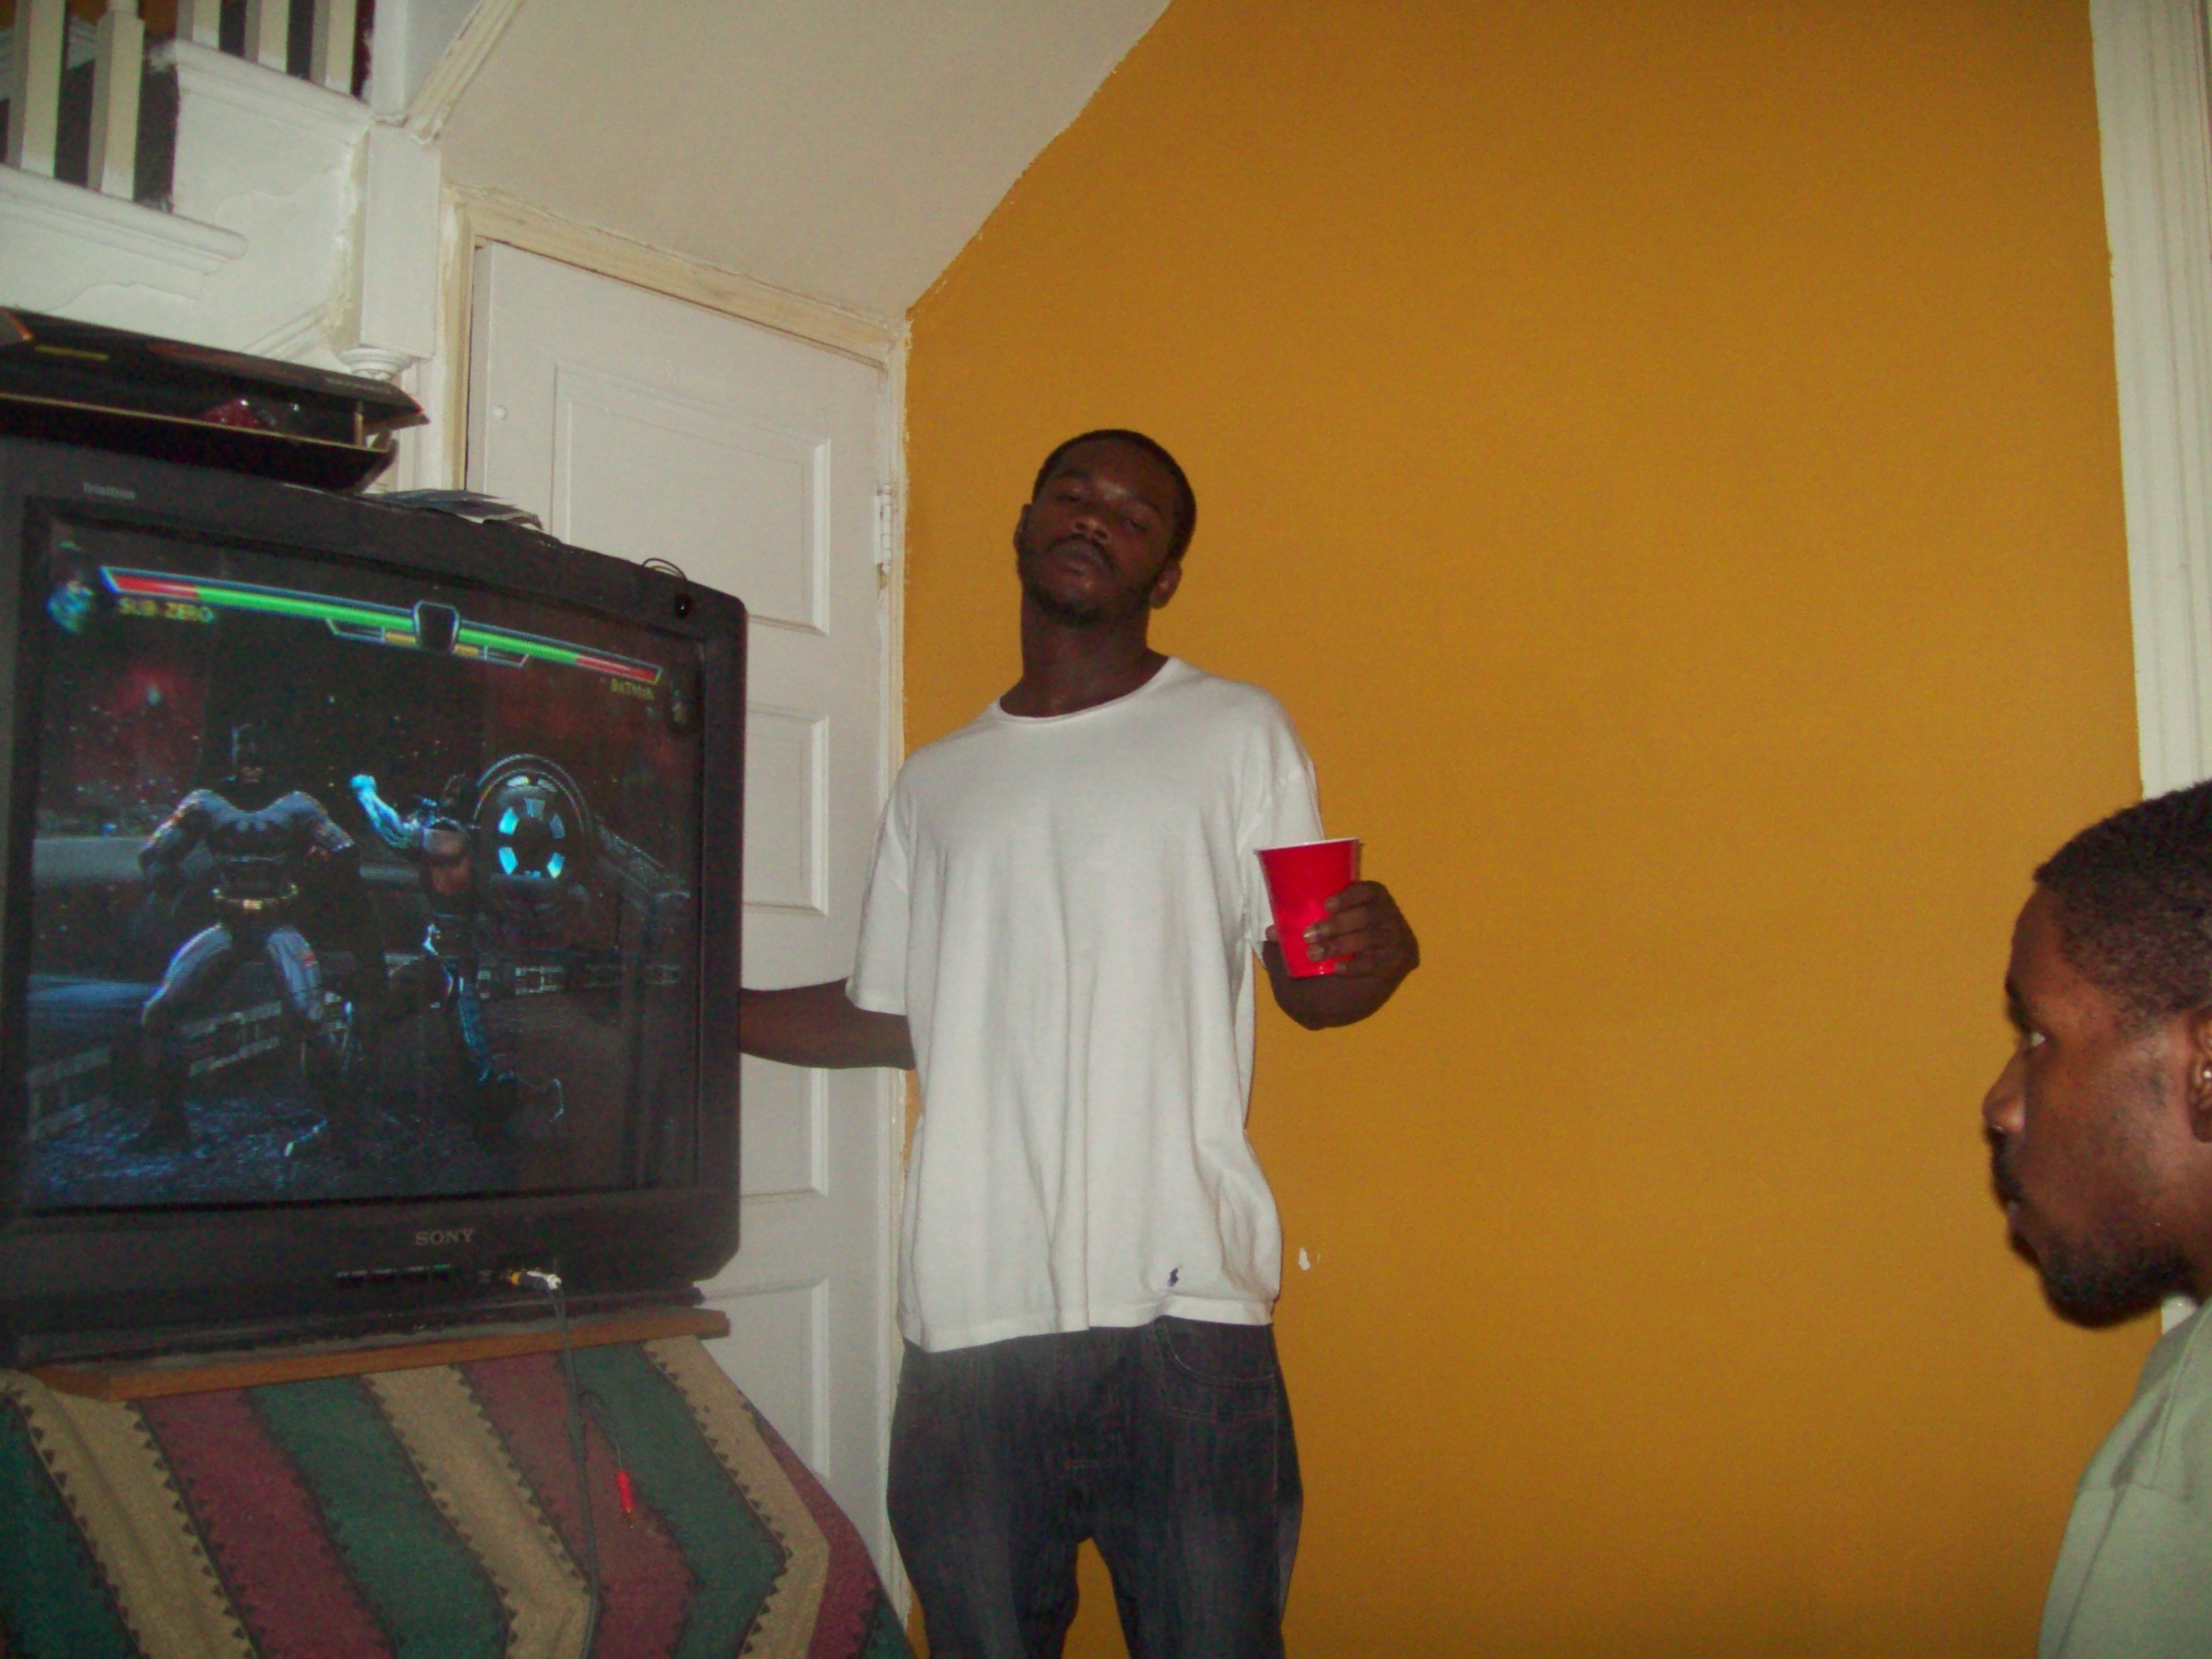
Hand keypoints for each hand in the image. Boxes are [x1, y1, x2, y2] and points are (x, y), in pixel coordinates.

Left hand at [1300, 881, 1418, 979]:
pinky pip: (1377, 963)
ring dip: (1340, 945)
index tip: (1325, 905)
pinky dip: (1355, 966)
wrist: (1349, 988)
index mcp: (1374, 899)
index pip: (1368, 890)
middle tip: (1309, 935)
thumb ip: (1295, 930)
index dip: (1349, 895)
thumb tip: (1271, 932)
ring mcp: (1397, 938)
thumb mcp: (1314, 935)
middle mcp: (1390, 915)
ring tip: (1315, 954)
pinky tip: (1337, 970)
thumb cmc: (1332, 947)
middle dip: (1337, 924)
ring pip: (1370, 938)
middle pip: (1367, 915)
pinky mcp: (1400, 961)